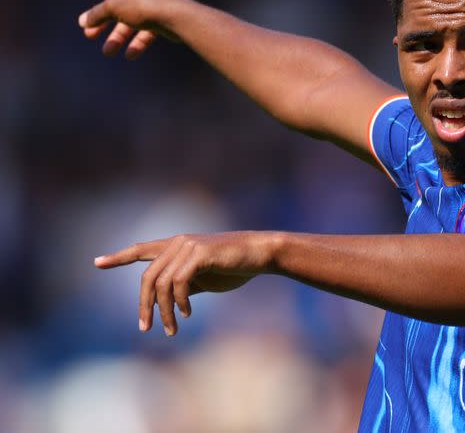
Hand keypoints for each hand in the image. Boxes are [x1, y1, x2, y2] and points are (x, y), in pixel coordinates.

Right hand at [78, 0, 182, 58]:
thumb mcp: (112, 7)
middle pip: (118, 4)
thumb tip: (82, 21)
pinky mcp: (164, 19)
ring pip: (132, 21)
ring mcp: (154, 3)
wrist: (177, 16)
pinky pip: (148, 31)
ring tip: (108, 52)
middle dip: (103, 21)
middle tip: (89, 35)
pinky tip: (130, 55)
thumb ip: (97, 14)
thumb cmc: (142, 3)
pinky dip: (138, 42)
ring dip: (118, 37)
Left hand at [95, 231, 274, 335]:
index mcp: (176, 246)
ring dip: (165, 311)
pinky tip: (187, 313)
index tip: (97, 262)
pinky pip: (179, 283)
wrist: (259, 254)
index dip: (119, 257)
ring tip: (173, 329)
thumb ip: (183, 285)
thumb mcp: (203, 278)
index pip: (141, 249)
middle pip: (147, 278)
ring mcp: (188, 246)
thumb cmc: (234, 267)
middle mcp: (178, 243)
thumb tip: (164, 301)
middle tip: (145, 328)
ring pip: (162, 284)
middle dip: (144, 306)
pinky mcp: (199, 254)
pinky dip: (180, 302)